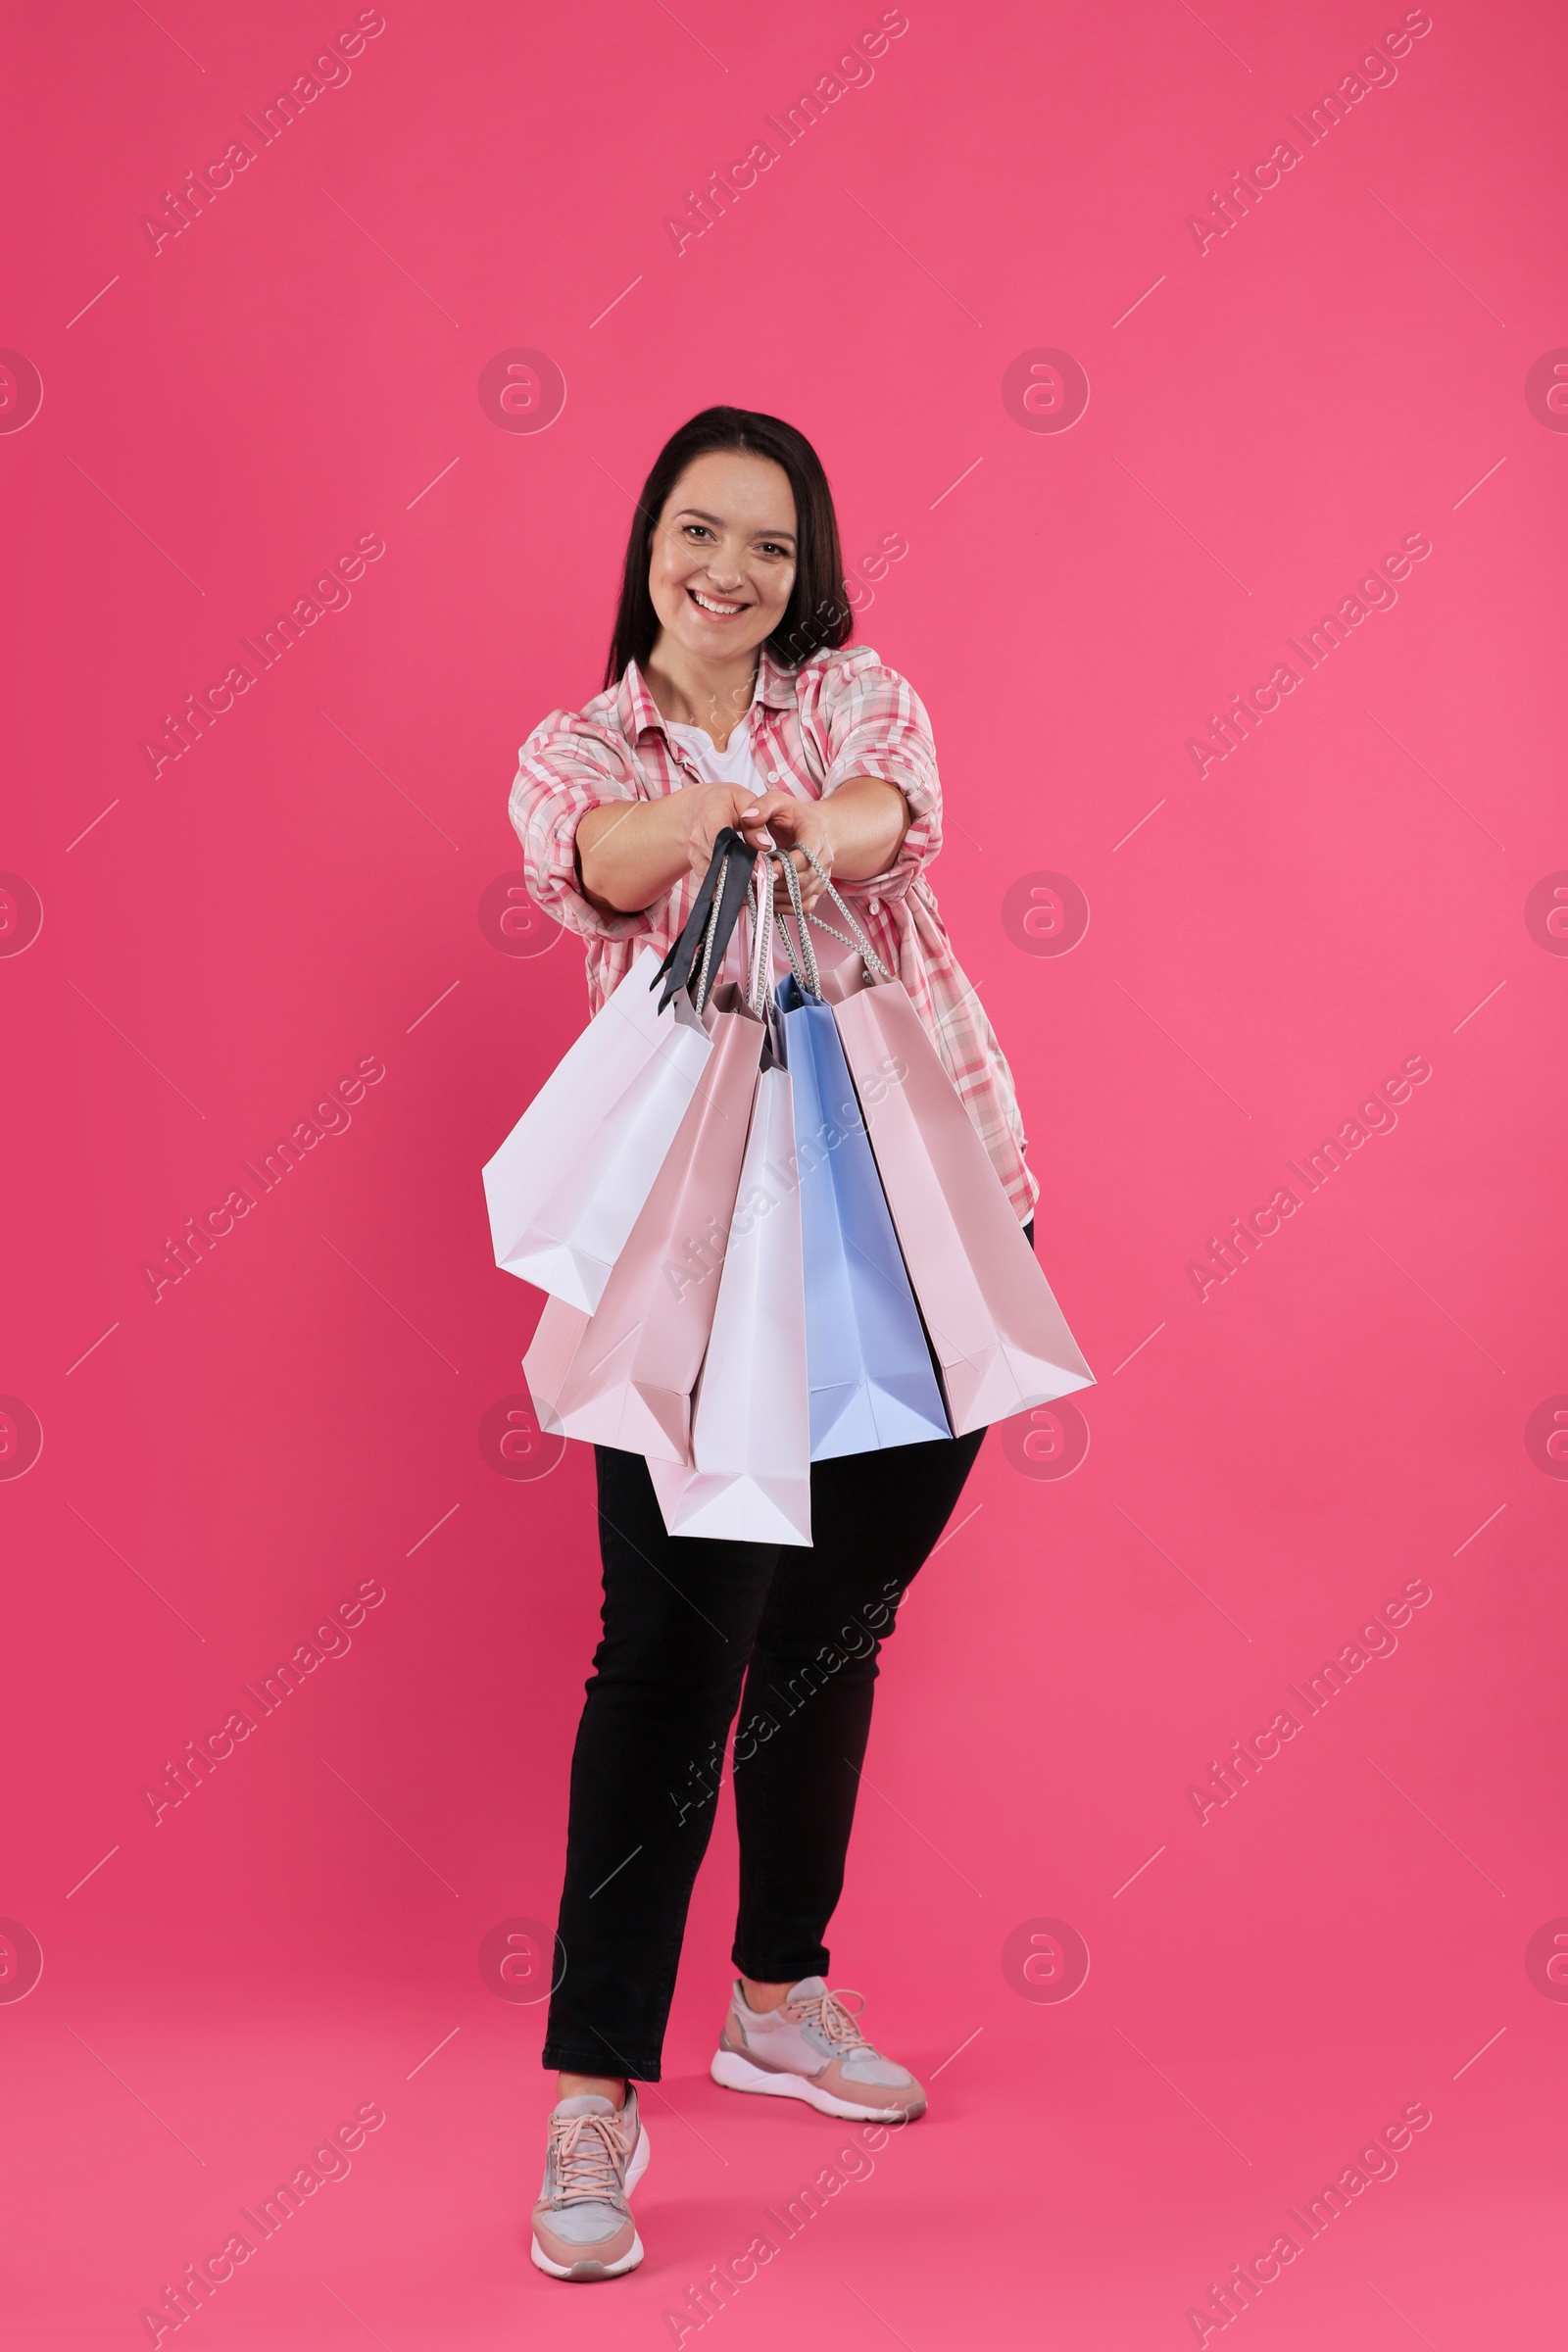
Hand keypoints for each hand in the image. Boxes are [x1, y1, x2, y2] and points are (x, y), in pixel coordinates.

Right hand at [676, 783, 779, 887]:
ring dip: (735, 883)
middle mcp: (697, 837)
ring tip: (755, 884)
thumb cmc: (726, 802)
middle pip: (719, 862)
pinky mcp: (695, 866)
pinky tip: (743, 889)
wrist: (700, 807)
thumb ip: (756, 823)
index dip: (740, 857)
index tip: (759, 869)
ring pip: (715, 876)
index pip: (722, 841)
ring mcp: (694, 854)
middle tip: (762, 880)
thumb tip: (764, 845)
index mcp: (710, 817)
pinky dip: (726, 889)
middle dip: (742, 874)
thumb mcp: (745, 801)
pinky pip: (710, 883)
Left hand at [743, 790, 835, 910]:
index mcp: (816, 834)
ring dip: (776, 895)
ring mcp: (822, 877)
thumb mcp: (777, 801)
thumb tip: (747, 817)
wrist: (811, 828)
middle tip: (753, 878)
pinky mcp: (817, 890)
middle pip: (802, 880)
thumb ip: (762, 806)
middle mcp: (824, 858)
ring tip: (757, 886)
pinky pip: (803, 907)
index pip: (806, 856)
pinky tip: (769, 897)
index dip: (784, 866)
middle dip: (775, 882)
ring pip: (801, 896)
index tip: (763, 867)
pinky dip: (785, 907)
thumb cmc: (792, 815)